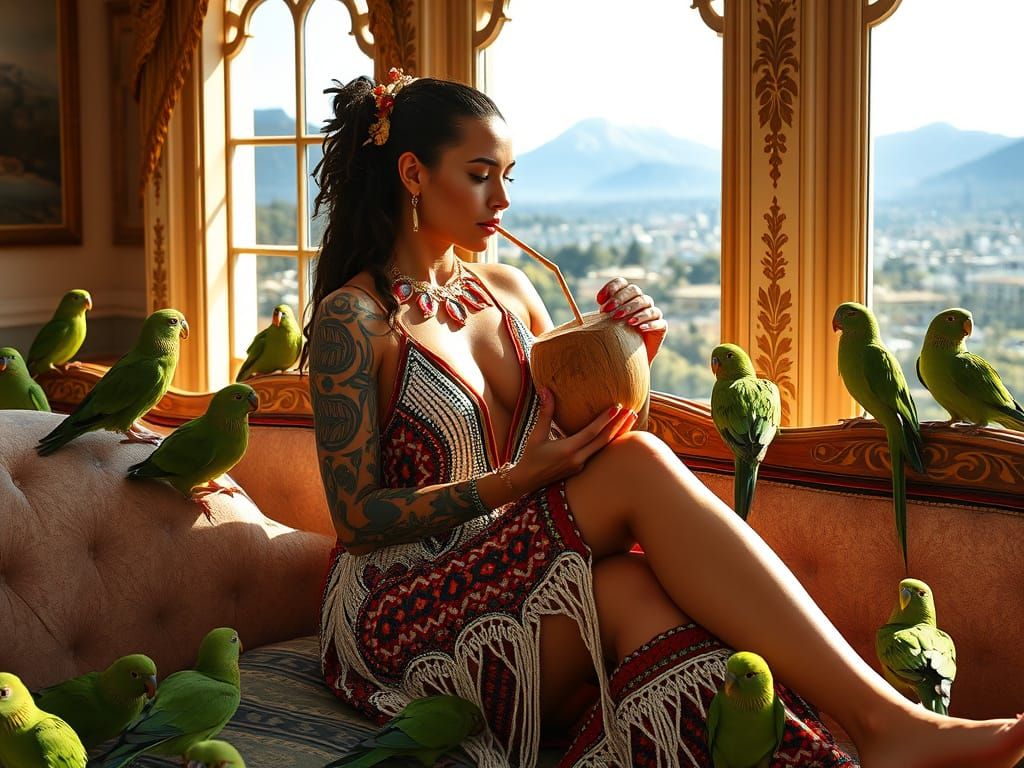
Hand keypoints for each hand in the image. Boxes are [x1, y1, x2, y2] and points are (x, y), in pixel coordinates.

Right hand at [510, 388, 637, 493]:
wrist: (527, 482)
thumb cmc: (530, 456)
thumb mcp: (535, 434)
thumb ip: (545, 412)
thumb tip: (545, 389)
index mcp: (567, 450)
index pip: (592, 433)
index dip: (605, 419)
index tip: (618, 406)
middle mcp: (578, 459)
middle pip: (604, 440)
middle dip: (619, 425)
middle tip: (631, 410)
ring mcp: (581, 465)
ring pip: (604, 448)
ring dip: (618, 433)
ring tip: (630, 419)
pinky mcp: (581, 468)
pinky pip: (599, 452)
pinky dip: (609, 441)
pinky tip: (617, 431)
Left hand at [597, 278, 666, 363]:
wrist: (627, 362)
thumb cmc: (612, 342)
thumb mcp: (602, 328)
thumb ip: (595, 319)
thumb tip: (577, 318)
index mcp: (626, 297)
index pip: (622, 283)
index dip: (612, 287)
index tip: (598, 300)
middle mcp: (640, 302)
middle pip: (634, 291)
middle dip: (620, 299)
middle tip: (608, 312)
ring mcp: (652, 313)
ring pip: (646, 304)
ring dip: (634, 310)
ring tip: (623, 321)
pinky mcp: (661, 327)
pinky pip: (659, 321)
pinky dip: (649, 323)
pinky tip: (639, 328)